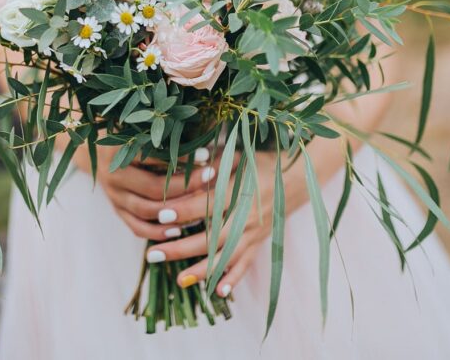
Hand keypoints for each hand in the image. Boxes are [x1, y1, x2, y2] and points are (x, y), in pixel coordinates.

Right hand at [74, 144, 219, 241]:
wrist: (90, 148)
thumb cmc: (123, 133)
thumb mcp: (137, 129)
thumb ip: (161, 136)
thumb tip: (199, 141)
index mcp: (118, 151)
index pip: (155, 157)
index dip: (182, 157)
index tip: (206, 155)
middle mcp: (113, 176)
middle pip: (154, 188)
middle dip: (186, 186)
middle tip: (210, 179)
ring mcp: (113, 196)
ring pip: (146, 211)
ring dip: (175, 212)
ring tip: (201, 207)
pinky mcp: (116, 209)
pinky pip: (136, 227)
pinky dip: (157, 232)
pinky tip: (178, 230)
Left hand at [144, 152, 310, 297]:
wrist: (297, 179)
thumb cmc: (261, 164)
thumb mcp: (238, 157)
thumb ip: (212, 163)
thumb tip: (183, 165)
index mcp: (239, 192)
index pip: (206, 205)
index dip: (183, 210)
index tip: (160, 216)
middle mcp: (246, 217)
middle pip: (210, 238)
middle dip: (180, 248)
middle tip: (153, 254)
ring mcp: (254, 234)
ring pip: (225, 257)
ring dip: (201, 271)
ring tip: (178, 281)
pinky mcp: (259, 243)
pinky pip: (246, 264)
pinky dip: (233, 280)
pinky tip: (218, 293)